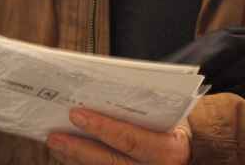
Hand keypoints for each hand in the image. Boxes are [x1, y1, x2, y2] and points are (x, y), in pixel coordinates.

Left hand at [47, 109, 190, 163]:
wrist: (190, 150)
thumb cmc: (173, 124)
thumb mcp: (165, 112)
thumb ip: (138, 105)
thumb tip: (97, 88)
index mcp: (169, 149)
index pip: (129, 138)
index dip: (101, 127)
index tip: (76, 114)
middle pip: (110, 161)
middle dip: (78, 148)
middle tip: (54, 136)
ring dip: (75, 158)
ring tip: (55, 143)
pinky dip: (82, 164)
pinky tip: (67, 155)